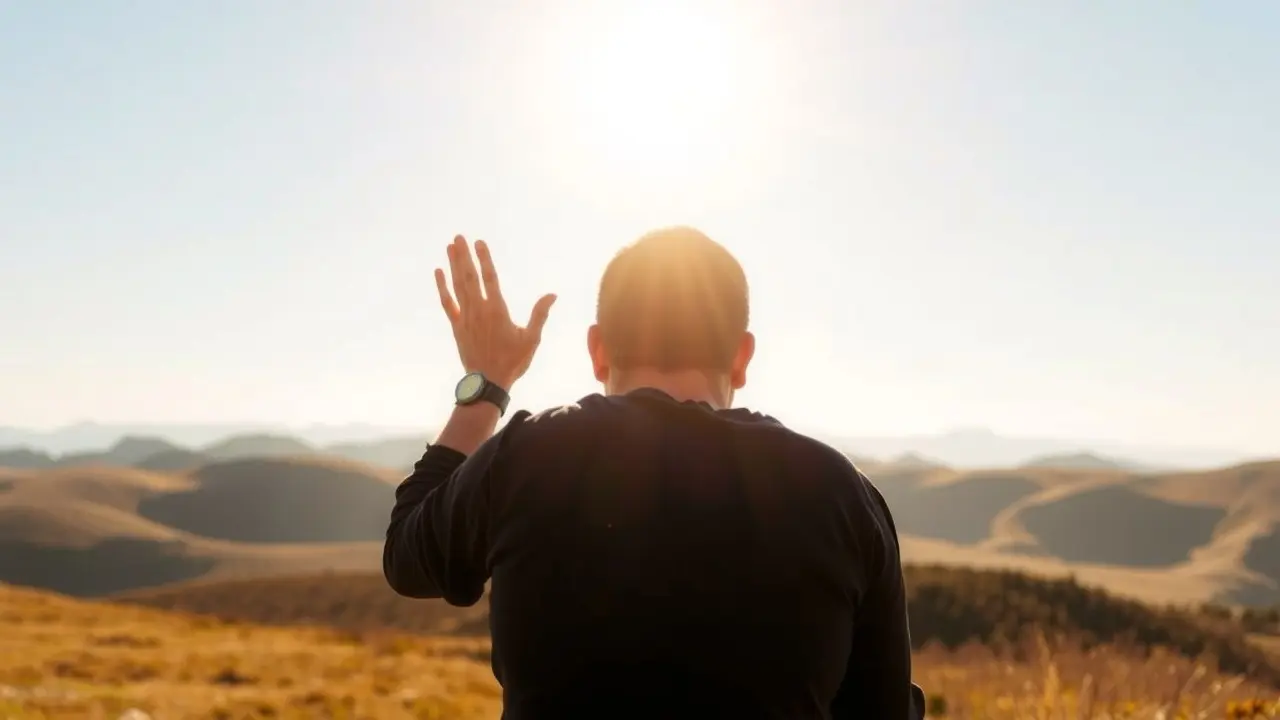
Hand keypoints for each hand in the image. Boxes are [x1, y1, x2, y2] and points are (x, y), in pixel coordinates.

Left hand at [434, 235, 556, 388]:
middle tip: (459, 236)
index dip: (484, 258)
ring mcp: (466, 317)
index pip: (490, 278)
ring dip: (453, 265)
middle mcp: (479, 310)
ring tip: (450, 246)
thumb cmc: (513, 361)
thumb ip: (540, 314)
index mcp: (497, 310)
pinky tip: (439, 273)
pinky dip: (442, 287)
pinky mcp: (457, 326)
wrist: (488, 382)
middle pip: (470, 277)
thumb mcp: (532, 339)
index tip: (479, 242)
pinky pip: (448, 303)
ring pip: (457, 286)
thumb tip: (552, 295)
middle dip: (464, 255)